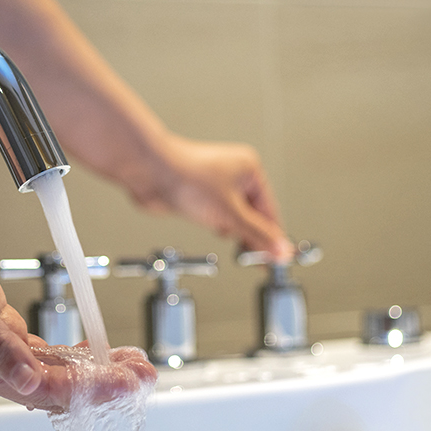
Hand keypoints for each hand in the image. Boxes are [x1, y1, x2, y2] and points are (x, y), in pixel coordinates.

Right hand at [0, 208, 155, 410]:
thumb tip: (30, 381)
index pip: (44, 389)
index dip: (88, 389)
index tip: (123, 383)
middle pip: (56, 384)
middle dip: (102, 382)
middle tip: (143, 376)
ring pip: (55, 367)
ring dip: (94, 367)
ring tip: (131, 364)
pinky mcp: (1, 328)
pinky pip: (44, 348)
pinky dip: (73, 350)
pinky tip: (95, 349)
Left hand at [129, 132, 293, 260]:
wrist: (149, 173)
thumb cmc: (187, 178)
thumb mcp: (230, 214)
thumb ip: (257, 234)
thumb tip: (281, 250)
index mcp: (249, 170)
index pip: (269, 211)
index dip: (272, 237)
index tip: (276, 259)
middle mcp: (234, 174)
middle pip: (252, 214)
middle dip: (250, 234)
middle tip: (254, 260)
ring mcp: (214, 184)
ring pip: (232, 216)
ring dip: (230, 229)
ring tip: (225, 235)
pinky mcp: (198, 193)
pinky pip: (214, 214)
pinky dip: (215, 224)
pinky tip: (211, 227)